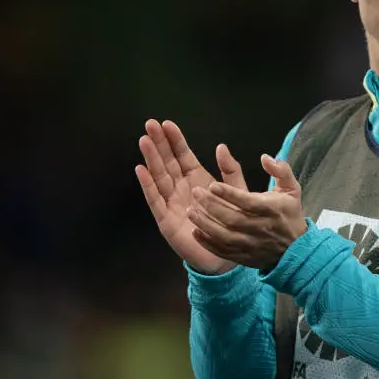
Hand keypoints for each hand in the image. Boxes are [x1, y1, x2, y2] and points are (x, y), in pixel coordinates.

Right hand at [135, 119, 247, 274]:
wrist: (226, 255)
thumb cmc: (231, 222)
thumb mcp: (237, 193)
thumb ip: (231, 170)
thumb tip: (221, 146)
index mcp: (197, 179)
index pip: (183, 155)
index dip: (175, 140)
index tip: (167, 124)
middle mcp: (181, 188)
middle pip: (167, 162)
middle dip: (158, 143)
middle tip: (150, 124)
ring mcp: (172, 202)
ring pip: (159, 176)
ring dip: (151, 159)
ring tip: (144, 140)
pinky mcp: (166, 219)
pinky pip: (155, 199)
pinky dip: (148, 185)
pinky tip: (141, 170)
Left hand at [186, 154, 307, 271]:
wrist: (296, 249)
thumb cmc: (289, 214)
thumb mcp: (292, 189)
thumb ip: (281, 170)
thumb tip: (265, 157)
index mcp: (271, 210)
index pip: (247, 202)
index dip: (229, 193)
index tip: (212, 185)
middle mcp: (260, 228)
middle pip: (232, 218)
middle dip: (212, 205)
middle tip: (196, 193)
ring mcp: (251, 244)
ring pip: (224, 236)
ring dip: (205, 224)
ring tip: (190, 212)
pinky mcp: (244, 257)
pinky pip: (223, 251)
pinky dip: (207, 243)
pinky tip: (195, 232)